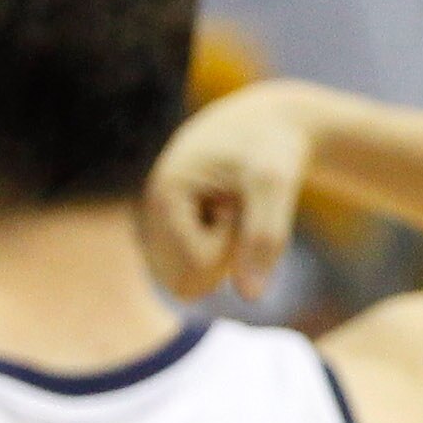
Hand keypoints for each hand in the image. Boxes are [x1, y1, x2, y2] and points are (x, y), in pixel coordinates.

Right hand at [140, 80, 332, 303]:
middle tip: (234, 212)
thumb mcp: (275, 184)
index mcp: (163, 195)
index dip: (231, 243)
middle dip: (220, 257)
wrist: (262, 123)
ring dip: (216, 257)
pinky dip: (210, 254)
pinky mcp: (164, 230)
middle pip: (183, 283)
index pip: (195, 267)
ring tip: (226, 212)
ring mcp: (153, 223)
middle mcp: (147, 211)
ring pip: (183, 282)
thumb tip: (250, 298)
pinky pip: (186, 274)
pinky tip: (217, 217)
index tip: (239, 202)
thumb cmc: (270, 148)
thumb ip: (265, 237)